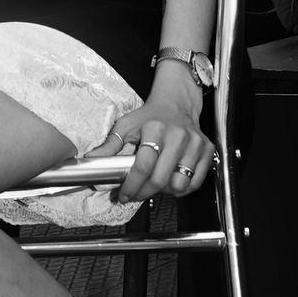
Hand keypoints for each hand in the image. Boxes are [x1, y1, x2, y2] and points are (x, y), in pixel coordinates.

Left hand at [93, 68, 215, 204]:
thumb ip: (109, 145)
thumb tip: (90, 159)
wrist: (176, 102)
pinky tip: (170, 181)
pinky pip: (195, 182)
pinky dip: (182, 188)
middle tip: (136, 193)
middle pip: (160, 179)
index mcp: (155, 128)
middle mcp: (178, 135)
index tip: (124, 194)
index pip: (143, 166)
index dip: (131, 185)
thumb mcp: (126, 125)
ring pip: (179, 184)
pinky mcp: (207, 150)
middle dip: (144, 192)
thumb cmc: (150, 116)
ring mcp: (195, 143)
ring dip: (164, 191)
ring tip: (155, 184)